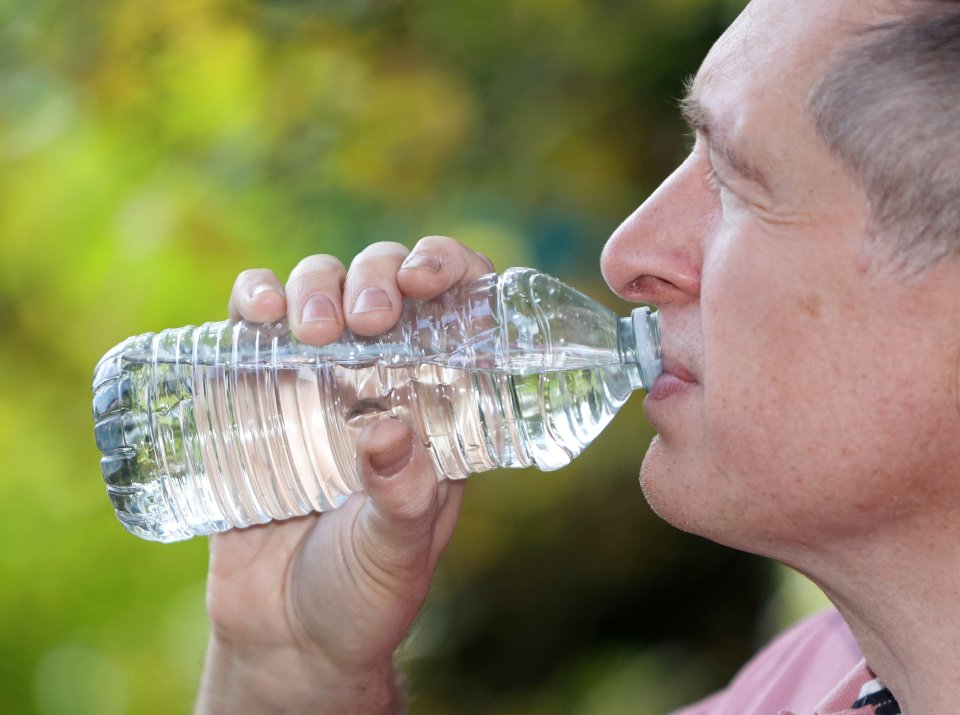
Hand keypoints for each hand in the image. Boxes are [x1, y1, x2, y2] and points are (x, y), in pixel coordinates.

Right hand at [195, 238, 495, 713]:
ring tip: (309, 329)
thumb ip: (403, 498)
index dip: (450, 268)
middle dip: (377, 276)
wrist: (287, 635)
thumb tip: (389, 430)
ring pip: (321, 290)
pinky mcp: (259, 394)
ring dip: (316, 284)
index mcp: (439, 405)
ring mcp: (317, 381)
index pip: (459, 310)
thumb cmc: (362, 595)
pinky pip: (255, 326)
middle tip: (369, 318)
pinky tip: (256, 308)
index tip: (428, 276)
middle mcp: (382, 380)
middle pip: (384, 284)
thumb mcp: (397, 551)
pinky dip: (253, 297)